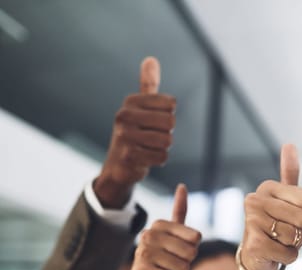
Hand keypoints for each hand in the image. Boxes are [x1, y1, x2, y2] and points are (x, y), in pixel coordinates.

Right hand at [94, 57, 175, 207]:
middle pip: (171, 122)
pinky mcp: (129, 156)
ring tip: (148, 147)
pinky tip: (145, 158)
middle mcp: (124, 116)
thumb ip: (148, 85)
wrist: (118, 165)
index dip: (168, 115)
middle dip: (167, 132)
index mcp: (131, 102)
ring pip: (167, 140)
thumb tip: (151, 59)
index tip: (153, 122)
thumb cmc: (134, 133)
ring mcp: (125, 136)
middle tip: (151, 137)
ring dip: (162, 147)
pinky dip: (158, 159)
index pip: (171, 104)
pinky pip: (162, 156)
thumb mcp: (140, 107)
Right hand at [114, 184, 200, 269]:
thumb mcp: (171, 234)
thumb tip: (182, 186)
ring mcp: (143, 254)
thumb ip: (179, 211)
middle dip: (185, 263)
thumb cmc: (160, 258)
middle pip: (191, 253)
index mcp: (159, 225)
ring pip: (183, 268)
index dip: (191, 249)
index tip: (176, 251)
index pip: (196, 237)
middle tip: (169, 265)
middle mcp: (148, 236)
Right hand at [240, 144, 301, 269]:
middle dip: (299, 230)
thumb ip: (289, 173)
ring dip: (292, 244)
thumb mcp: (282, 198)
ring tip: (277, 241)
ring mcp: (252, 221)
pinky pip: (290, 253)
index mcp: (266, 187)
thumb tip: (289, 144)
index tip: (286, 215)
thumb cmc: (273, 224)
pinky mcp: (254, 244)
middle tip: (282, 231)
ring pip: (297, 236)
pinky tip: (273, 253)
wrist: (254, 256)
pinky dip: (286, 257)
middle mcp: (255, 200)